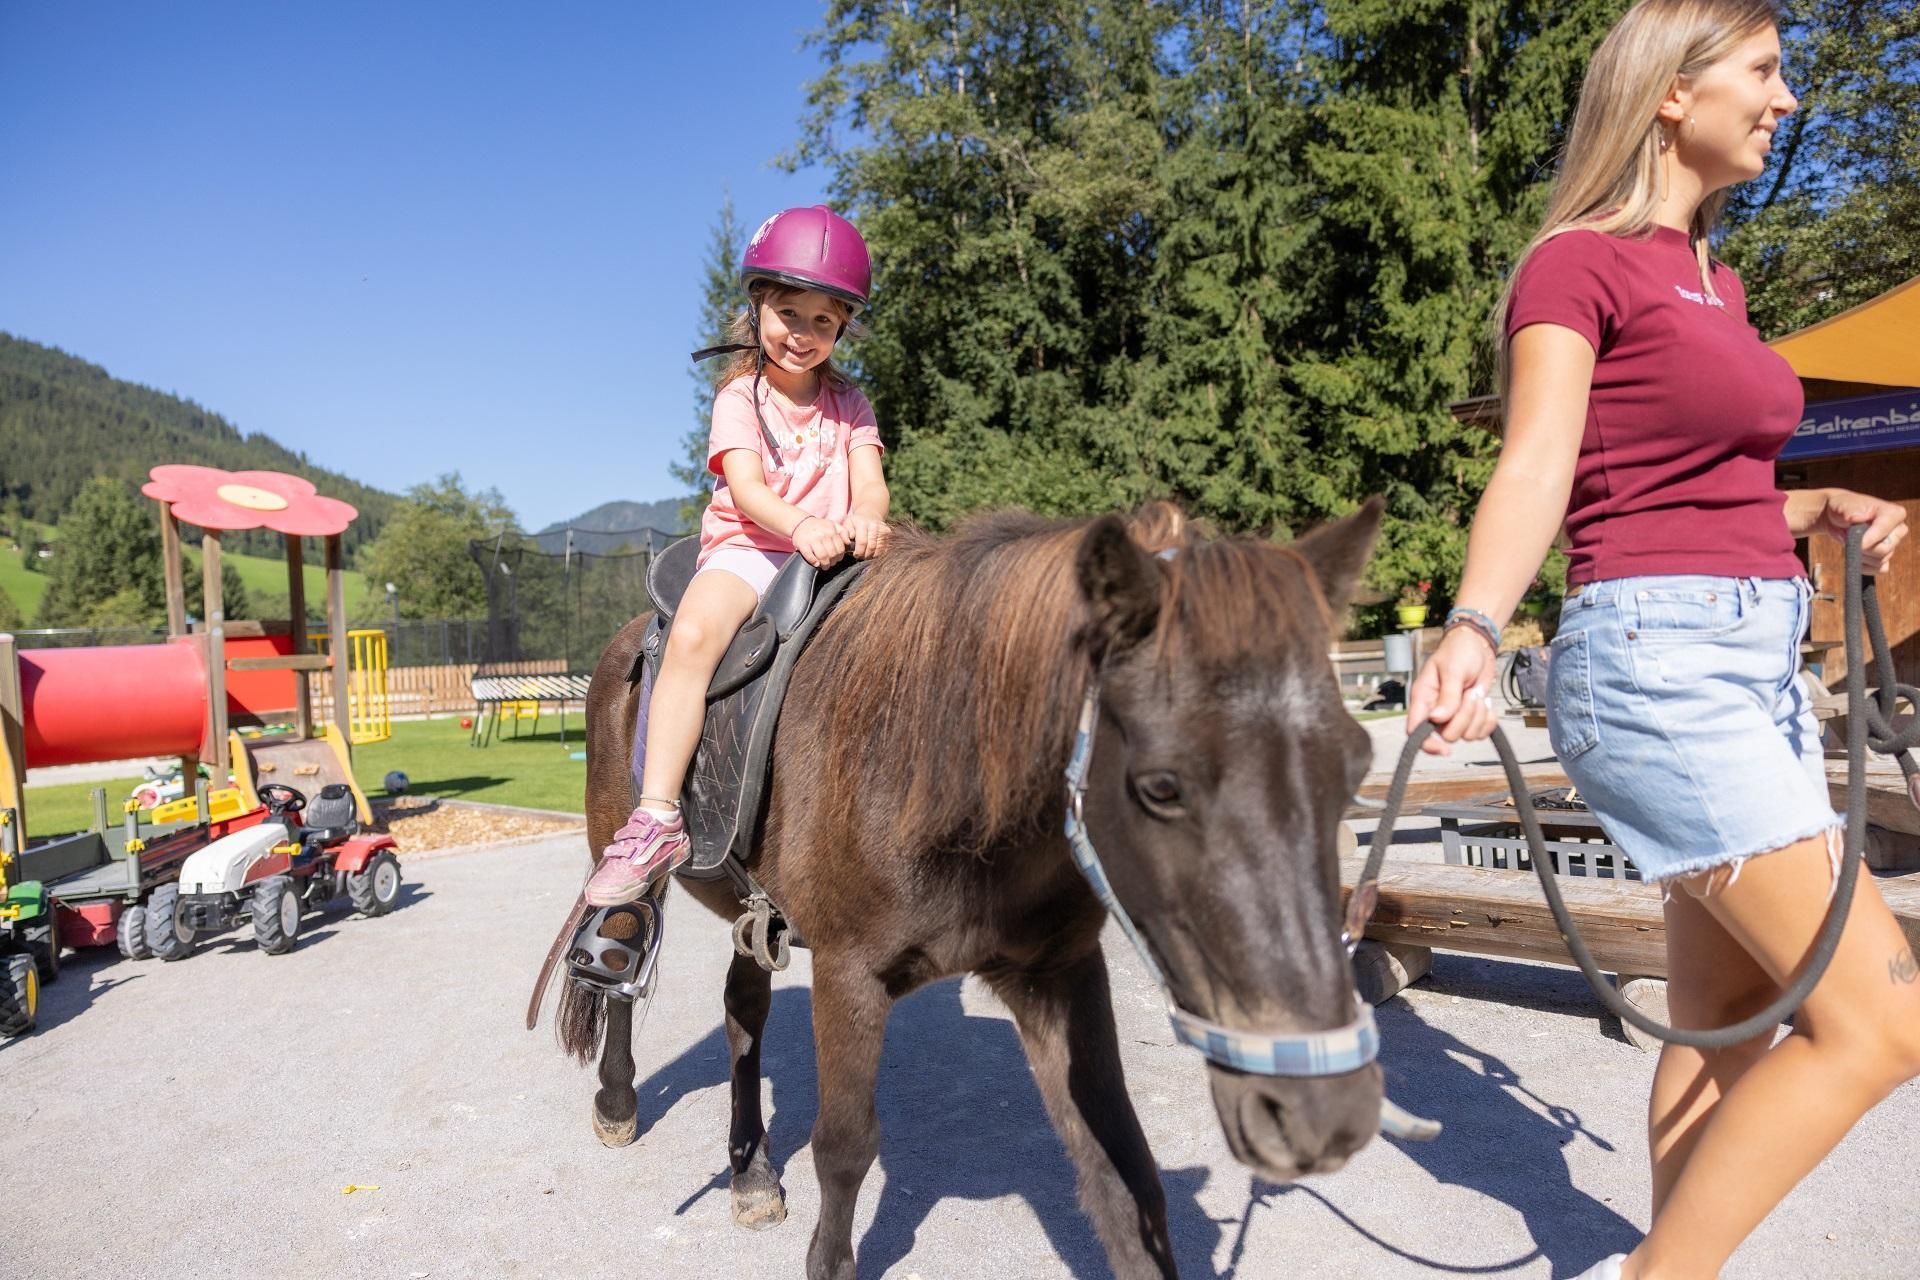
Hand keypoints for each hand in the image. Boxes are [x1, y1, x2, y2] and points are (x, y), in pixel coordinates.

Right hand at [791, 515, 846, 568]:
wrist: (801, 523)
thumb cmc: (819, 527)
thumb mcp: (833, 525)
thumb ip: (844, 532)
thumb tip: (849, 543)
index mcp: (831, 531)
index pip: (840, 548)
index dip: (839, 557)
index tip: (836, 559)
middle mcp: (823, 535)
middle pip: (832, 554)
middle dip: (832, 562)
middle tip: (830, 564)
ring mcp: (812, 539)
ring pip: (822, 556)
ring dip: (824, 564)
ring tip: (824, 566)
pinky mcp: (802, 544)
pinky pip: (810, 556)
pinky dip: (814, 562)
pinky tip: (816, 563)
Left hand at [839, 513, 889, 558]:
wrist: (870, 514)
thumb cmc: (855, 523)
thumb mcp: (847, 525)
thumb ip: (844, 534)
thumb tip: (848, 542)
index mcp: (862, 523)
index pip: (862, 542)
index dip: (859, 552)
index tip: (855, 555)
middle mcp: (874, 525)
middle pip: (871, 546)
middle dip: (865, 555)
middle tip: (861, 557)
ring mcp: (883, 528)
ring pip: (879, 548)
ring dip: (872, 555)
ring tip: (866, 555)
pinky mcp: (888, 532)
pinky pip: (885, 547)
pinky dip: (878, 553)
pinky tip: (873, 552)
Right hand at [1405, 627, 1500, 756]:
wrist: (1478, 646)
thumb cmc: (1459, 652)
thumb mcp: (1452, 670)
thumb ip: (1447, 695)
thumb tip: (1438, 719)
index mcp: (1423, 699)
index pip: (1416, 731)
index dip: (1427, 744)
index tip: (1444, 748)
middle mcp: (1436, 711)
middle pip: (1448, 735)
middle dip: (1465, 716)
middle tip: (1470, 694)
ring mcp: (1454, 716)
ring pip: (1467, 734)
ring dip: (1478, 715)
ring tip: (1476, 692)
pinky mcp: (1471, 717)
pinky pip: (1481, 732)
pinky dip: (1488, 719)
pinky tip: (1485, 702)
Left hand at [1817, 490, 1907, 573]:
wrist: (1836, 518)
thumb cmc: (1843, 508)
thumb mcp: (1844, 506)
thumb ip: (1851, 512)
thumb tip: (1856, 518)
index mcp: (1894, 514)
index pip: (1885, 531)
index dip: (1868, 539)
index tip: (1853, 539)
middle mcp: (1898, 529)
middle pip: (1884, 550)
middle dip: (1863, 548)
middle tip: (1851, 540)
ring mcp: (1893, 544)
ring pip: (1880, 560)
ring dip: (1861, 556)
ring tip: (1852, 544)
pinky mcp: (1885, 557)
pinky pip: (1879, 569)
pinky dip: (1865, 566)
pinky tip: (1856, 557)